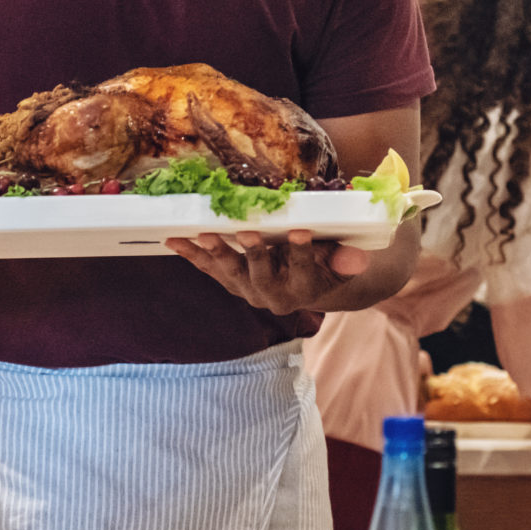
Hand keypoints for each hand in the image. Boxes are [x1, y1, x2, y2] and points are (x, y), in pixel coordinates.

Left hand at [164, 229, 367, 314]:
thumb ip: (347, 261)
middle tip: (248, 232)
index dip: (303, 253)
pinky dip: (193, 255)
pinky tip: (174, 241)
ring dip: (217, 254)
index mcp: (305, 290)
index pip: (305, 271)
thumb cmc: (328, 266)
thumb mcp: (341, 264)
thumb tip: (356, 258)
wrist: (311, 289)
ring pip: (232, 274)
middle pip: (262, 276)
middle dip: (254, 254)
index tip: (300, 233)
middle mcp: (274, 297)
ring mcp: (249, 291)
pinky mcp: (231, 283)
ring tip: (204, 235)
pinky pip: (210, 270)